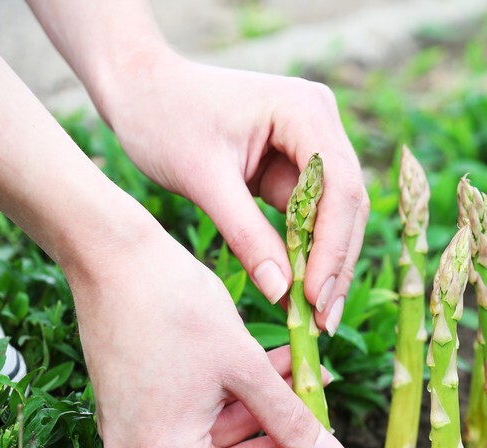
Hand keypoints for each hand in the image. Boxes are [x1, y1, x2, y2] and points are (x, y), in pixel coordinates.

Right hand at [72, 223, 347, 447]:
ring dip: (265, 408)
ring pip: (218, 433)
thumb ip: (290, 419)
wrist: (112, 254)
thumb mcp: (245, 367)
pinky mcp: (133, 401)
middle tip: (323, 412)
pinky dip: (236, 395)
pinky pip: (197, 413)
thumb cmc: (177, 305)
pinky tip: (275, 364)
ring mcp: (133, 426)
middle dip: (281, 438)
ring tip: (308, 373)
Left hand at [101, 51, 367, 334]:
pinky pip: (313, 215)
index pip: (338, 186)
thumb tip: (282, 293)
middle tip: (324, 319)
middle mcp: (321, 122)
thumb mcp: (203, 179)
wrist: (138, 88)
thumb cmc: (162, 118)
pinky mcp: (299, 164)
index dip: (333, 246)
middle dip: (336, 263)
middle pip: (348, 203)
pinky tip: (300, 292)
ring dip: (326, 263)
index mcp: (304, 110)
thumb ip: (246, 235)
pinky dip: (307, 251)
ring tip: (315, 316)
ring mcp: (314, 142)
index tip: (315, 296)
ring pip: (337, 214)